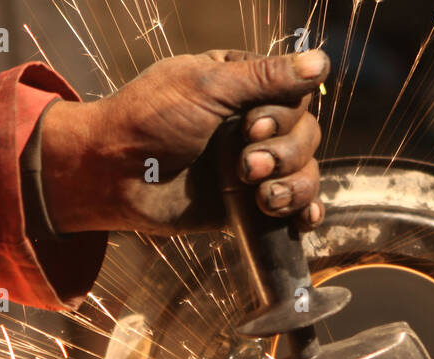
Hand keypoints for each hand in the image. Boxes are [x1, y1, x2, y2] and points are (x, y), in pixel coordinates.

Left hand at [39, 49, 329, 234]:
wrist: (112, 176)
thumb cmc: (148, 120)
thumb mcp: (206, 87)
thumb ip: (264, 78)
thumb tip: (321, 63)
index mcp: (242, 87)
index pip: (296, 98)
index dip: (283, 117)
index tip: (249, 128)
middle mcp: (251, 126)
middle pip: (306, 137)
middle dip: (284, 154)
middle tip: (244, 165)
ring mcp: (249, 168)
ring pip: (304, 173)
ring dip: (292, 187)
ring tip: (260, 197)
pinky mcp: (243, 206)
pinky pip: (288, 209)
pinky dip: (302, 213)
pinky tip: (303, 220)